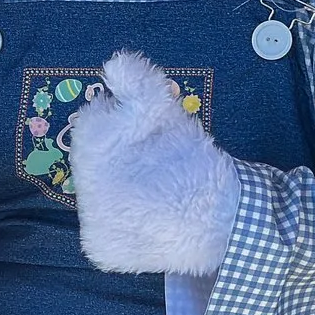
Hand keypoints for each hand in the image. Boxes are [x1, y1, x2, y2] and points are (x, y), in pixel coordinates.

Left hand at [65, 51, 240, 275]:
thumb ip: (141, 84)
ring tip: (150, 186)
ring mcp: (92, 230)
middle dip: (115, 153)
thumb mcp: (169, 114)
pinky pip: (99, 227)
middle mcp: (88, 198)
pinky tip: (143, 213)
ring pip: (92, 193)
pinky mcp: (101, 251)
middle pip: (89, 161)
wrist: (226, 221)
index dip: (121, 120)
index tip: (146, 128)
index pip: (93, 123)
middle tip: (150, 160)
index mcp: (99, 155)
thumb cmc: (195, 162)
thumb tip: (114, 63)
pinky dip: (117, 219)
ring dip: (114, 185)